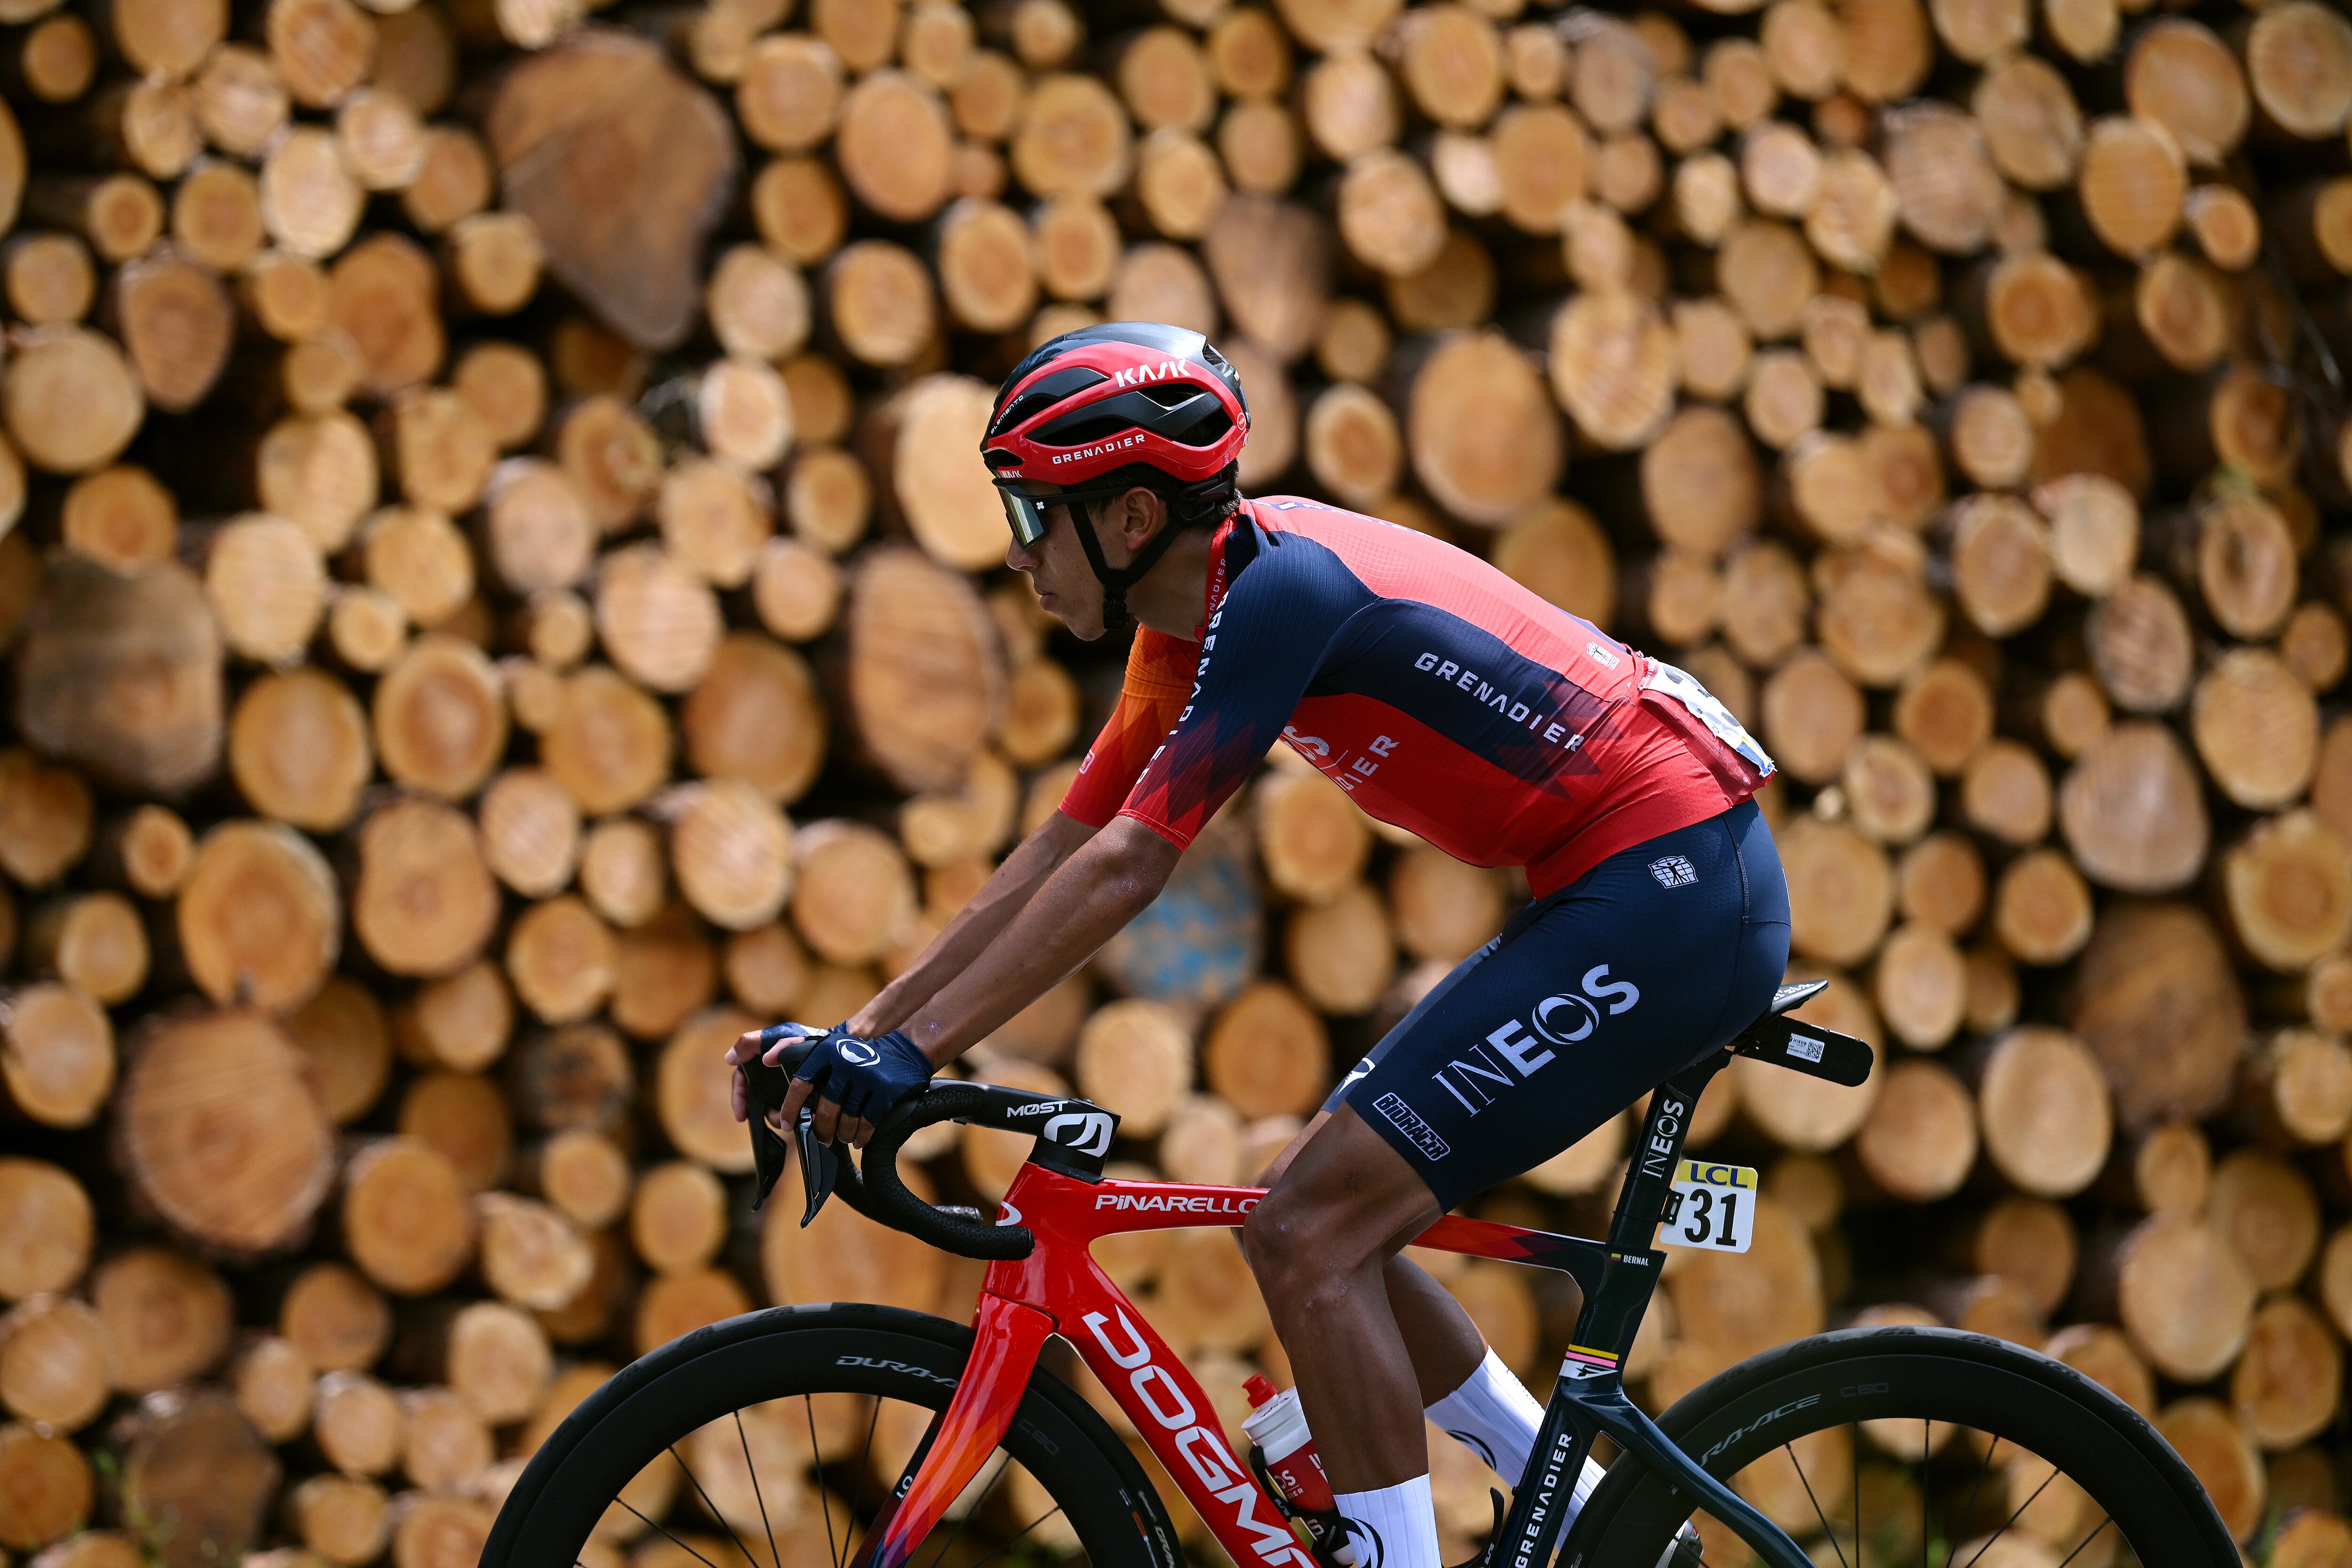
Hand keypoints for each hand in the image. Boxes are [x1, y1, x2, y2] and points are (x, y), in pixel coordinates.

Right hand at [727, 1023, 809, 1128]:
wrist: (832, 1048)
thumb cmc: (803, 1039)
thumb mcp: (777, 1036)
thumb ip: (753, 1042)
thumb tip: (729, 1059)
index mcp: (759, 1061)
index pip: (741, 1081)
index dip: (739, 1098)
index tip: (741, 1116)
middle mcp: (768, 1076)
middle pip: (756, 1098)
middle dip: (761, 1112)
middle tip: (772, 1120)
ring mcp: (782, 1086)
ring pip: (772, 1107)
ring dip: (776, 1116)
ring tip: (786, 1120)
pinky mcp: (798, 1095)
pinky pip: (791, 1110)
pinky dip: (793, 1115)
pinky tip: (801, 1119)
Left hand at [778, 1029, 933, 1148]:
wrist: (904, 1050)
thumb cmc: (857, 1053)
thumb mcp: (827, 1046)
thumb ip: (793, 1049)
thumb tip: (761, 1059)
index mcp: (826, 1051)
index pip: (801, 1084)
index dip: (791, 1109)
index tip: (788, 1125)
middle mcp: (845, 1061)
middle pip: (826, 1109)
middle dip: (822, 1130)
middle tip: (822, 1137)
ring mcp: (867, 1076)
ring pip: (846, 1119)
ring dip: (842, 1134)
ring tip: (842, 1137)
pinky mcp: (886, 1090)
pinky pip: (868, 1122)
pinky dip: (862, 1135)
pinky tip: (859, 1138)